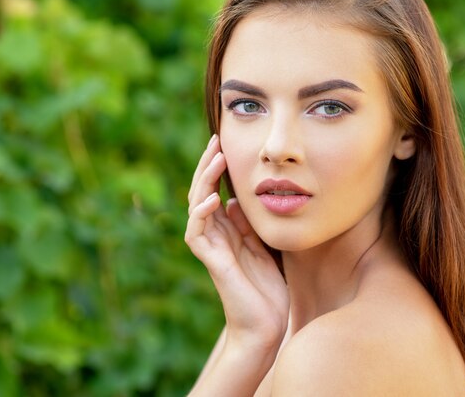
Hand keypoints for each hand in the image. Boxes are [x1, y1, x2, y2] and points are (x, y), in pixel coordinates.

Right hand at [185, 135, 288, 352]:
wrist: (266, 325)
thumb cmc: (268, 289)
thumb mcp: (262, 246)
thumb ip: (248, 225)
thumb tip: (236, 200)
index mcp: (228, 229)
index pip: (216, 190)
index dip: (218, 167)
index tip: (226, 144)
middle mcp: (216, 234)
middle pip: (202, 191)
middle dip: (208, 165)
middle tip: (216, 139)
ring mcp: (211, 247)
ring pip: (196, 206)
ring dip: (204, 182)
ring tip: (215, 159)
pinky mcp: (212, 262)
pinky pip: (197, 234)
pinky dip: (201, 215)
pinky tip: (211, 199)